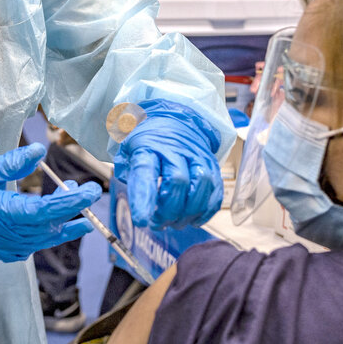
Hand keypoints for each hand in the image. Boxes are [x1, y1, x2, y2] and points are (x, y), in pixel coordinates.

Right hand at [0, 144, 99, 261]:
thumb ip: (13, 162)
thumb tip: (38, 150)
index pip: (42, 211)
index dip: (68, 203)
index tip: (89, 191)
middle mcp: (7, 235)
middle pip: (49, 224)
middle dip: (72, 206)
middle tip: (88, 189)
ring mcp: (10, 247)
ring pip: (48, 236)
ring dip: (66, 217)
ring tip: (77, 195)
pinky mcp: (12, 253)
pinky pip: (40, 243)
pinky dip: (55, 230)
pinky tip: (68, 220)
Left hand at [114, 99, 221, 229]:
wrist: (176, 120)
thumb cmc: (149, 142)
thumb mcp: (128, 150)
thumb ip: (126, 172)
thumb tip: (136, 198)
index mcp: (149, 145)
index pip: (146, 171)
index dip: (144, 198)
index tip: (140, 221)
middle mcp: (176, 149)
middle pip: (178, 181)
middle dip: (167, 211)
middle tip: (156, 223)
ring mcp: (198, 157)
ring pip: (201, 186)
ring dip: (187, 213)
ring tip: (174, 223)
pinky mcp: (213, 166)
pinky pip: (215, 192)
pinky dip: (205, 212)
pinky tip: (192, 219)